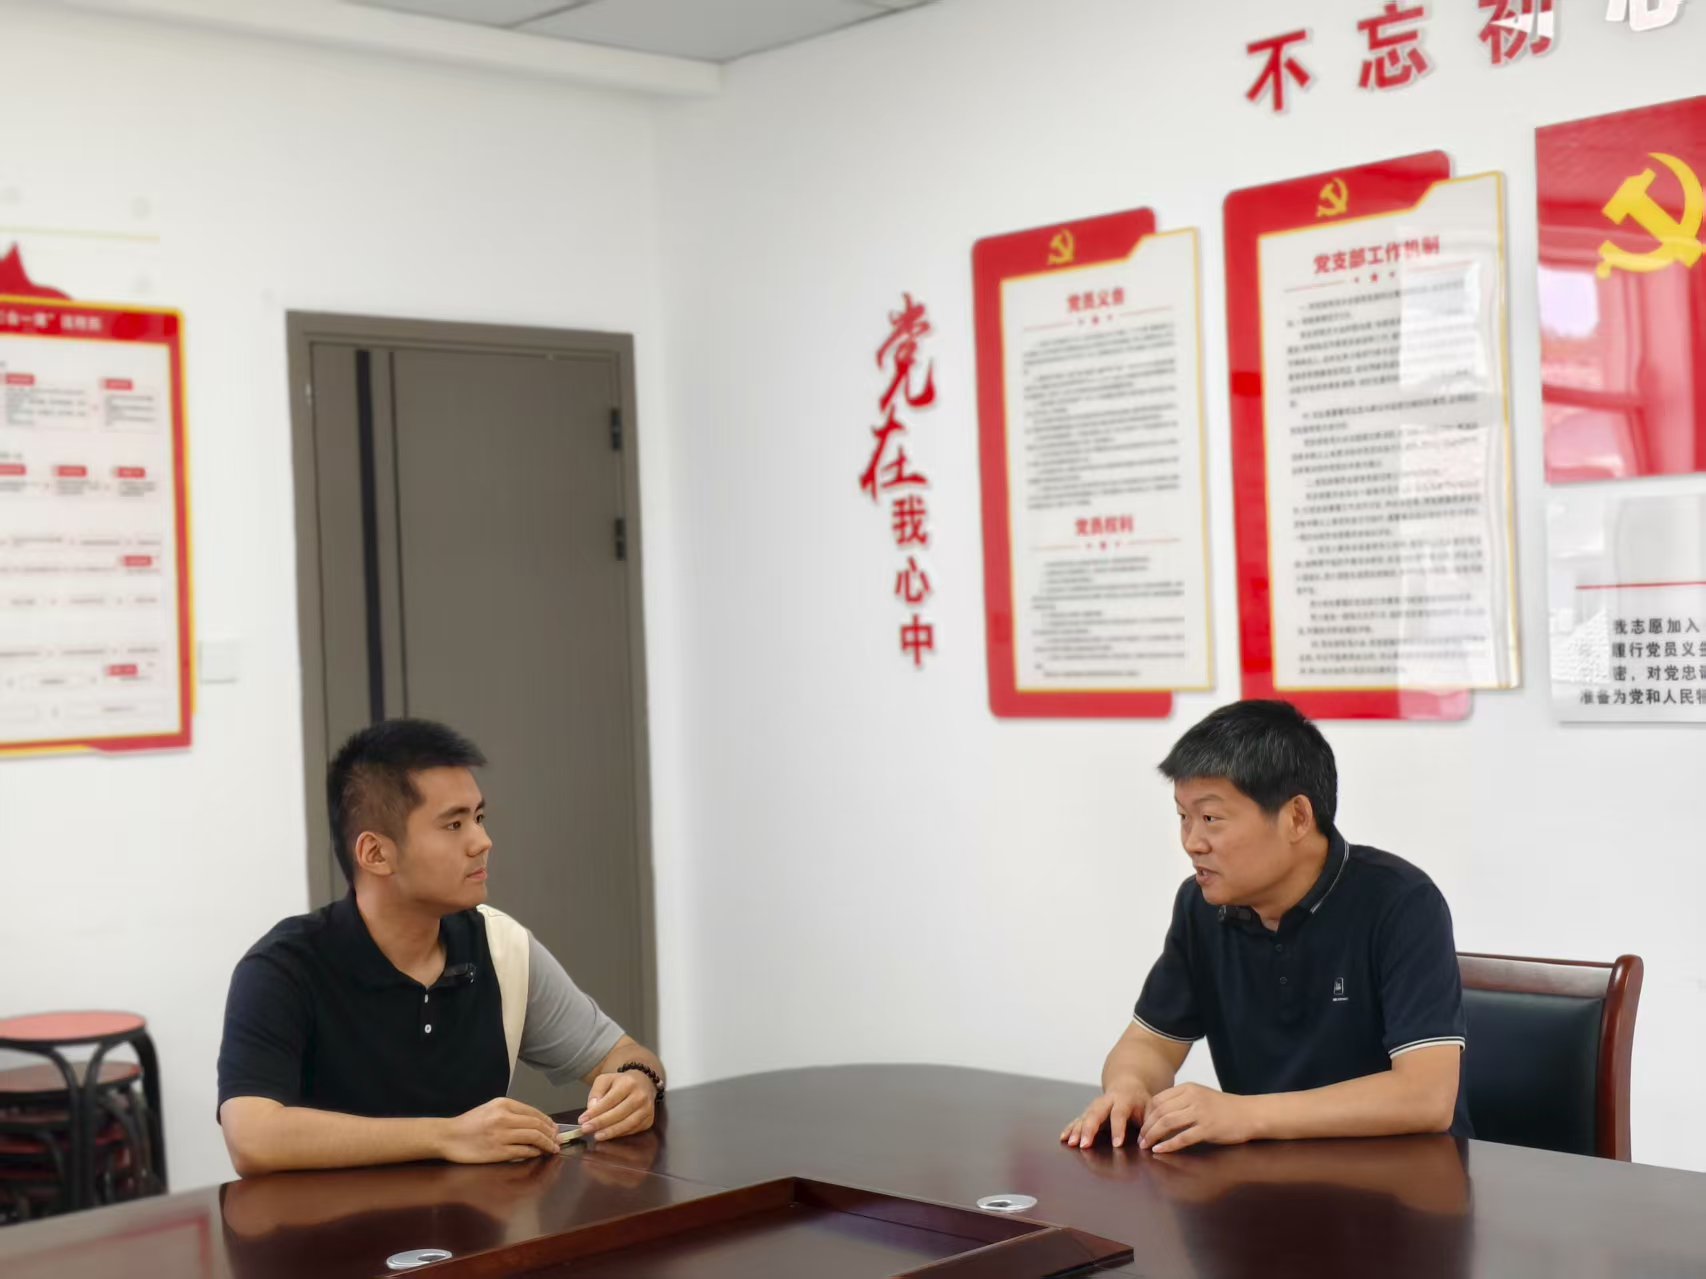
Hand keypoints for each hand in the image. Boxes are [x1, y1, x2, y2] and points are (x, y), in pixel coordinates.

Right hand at [438, 1097, 559, 1163]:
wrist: (448, 1136)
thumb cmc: (469, 1123)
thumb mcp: (491, 1109)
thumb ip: (512, 1113)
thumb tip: (536, 1123)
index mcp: (503, 1104)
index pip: (534, 1112)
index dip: (548, 1122)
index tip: (554, 1129)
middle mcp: (504, 1117)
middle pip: (537, 1125)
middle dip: (551, 1134)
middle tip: (558, 1140)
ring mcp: (501, 1135)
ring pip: (534, 1137)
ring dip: (547, 1144)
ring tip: (553, 1148)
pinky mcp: (498, 1151)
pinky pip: (523, 1151)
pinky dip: (534, 1152)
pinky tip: (538, 1153)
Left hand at [579, 1070, 656, 1141]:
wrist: (644, 1083)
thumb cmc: (621, 1083)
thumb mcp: (605, 1080)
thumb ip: (596, 1093)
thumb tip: (592, 1109)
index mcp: (628, 1083)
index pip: (610, 1100)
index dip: (596, 1112)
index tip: (582, 1120)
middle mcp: (640, 1096)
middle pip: (619, 1113)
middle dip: (601, 1123)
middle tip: (586, 1129)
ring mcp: (647, 1109)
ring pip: (627, 1124)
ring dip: (610, 1132)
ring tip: (596, 1136)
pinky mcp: (649, 1120)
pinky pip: (632, 1130)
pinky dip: (619, 1134)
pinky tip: (608, 1135)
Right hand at [1060, 1083, 1148, 1148]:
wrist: (1128, 1085)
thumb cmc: (1141, 1102)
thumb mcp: (1150, 1109)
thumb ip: (1150, 1124)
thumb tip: (1149, 1144)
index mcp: (1124, 1100)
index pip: (1119, 1113)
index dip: (1118, 1128)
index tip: (1117, 1144)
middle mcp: (1106, 1101)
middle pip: (1095, 1113)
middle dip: (1089, 1128)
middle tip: (1085, 1144)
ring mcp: (1096, 1106)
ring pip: (1084, 1116)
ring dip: (1077, 1129)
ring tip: (1072, 1143)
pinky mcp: (1088, 1111)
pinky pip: (1078, 1119)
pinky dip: (1071, 1128)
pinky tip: (1064, 1137)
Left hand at [1138, 1083, 1259, 1153]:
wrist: (1250, 1113)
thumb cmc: (1225, 1108)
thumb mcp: (1201, 1096)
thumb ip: (1182, 1101)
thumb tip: (1160, 1114)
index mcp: (1188, 1088)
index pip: (1158, 1100)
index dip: (1146, 1115)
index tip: (1141, 1126)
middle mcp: (1192, 1098)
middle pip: (1159, 1112)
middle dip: (1146, 1127)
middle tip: (1140, 1140)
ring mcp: (1200, 1112)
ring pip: (1167, 1123)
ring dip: (1153, 1136)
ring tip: (1146, 1146)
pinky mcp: (1208, 1128)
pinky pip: (1182, 1137)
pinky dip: (1168, 1145)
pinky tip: (1160, 1150)